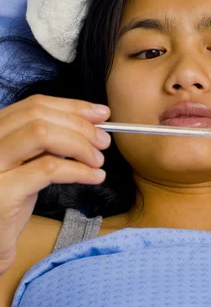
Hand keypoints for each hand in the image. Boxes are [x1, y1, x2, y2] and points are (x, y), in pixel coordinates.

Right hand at [0, 95, 110, 272]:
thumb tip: (92, 123)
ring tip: (98, 161)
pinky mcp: (2, 192)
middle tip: (104, 141)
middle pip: (39, 115)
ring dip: (79, 144)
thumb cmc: (11, 201)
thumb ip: (48, 143)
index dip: (72, 106)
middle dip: (79, 125)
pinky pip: (48, 169)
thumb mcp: (28, 164)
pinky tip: (95, 177)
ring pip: (41, 134)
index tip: (101, 114)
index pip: (34, 104)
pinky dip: (79, 170)